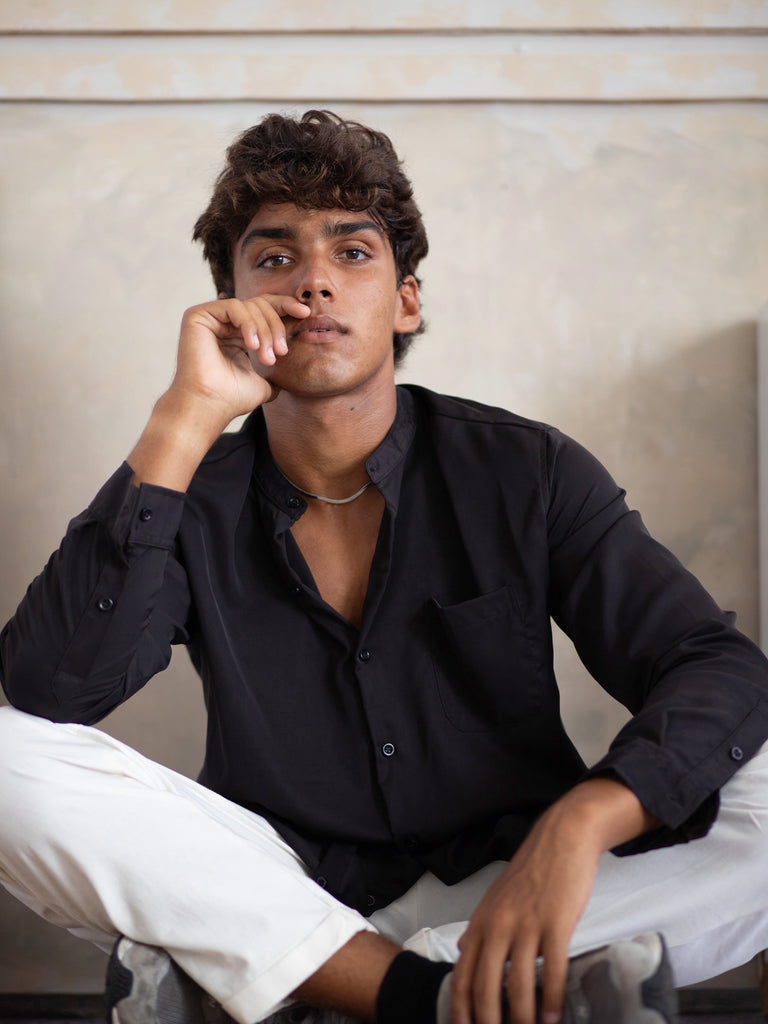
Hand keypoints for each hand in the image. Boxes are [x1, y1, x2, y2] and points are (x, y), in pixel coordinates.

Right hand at [171, 294, 310, 422]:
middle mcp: (223, 323)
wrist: (210, 407)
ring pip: (250, 306)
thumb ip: (276, 368)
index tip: (306, 313)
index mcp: (237, 334)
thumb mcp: (265, 382)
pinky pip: (233, 306)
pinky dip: (248, 323)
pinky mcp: (197, 315)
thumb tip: (289, 368)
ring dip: (265, 330)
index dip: (286, 308)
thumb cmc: (233, 398)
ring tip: (266, 357)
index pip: (265, 311)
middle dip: (277, 326)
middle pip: (260, 304)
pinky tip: (252, 345)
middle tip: (282, 352)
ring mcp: (210, 318)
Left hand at [450, 778, 656, 1023]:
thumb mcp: (497, 897)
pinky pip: (552, 969)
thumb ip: (480, 927)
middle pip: (485, 986)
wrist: (562, 837)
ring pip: (519, 984)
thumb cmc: (532, 870)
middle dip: (488, 1022)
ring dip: (523, 1017)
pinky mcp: (556, 922)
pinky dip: (553, 999)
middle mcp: (498, 924)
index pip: (461, 974)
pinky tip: (554, 1016)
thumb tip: (464, 950)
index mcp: (482, 921)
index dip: (460, 1010)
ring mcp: (526, 923)